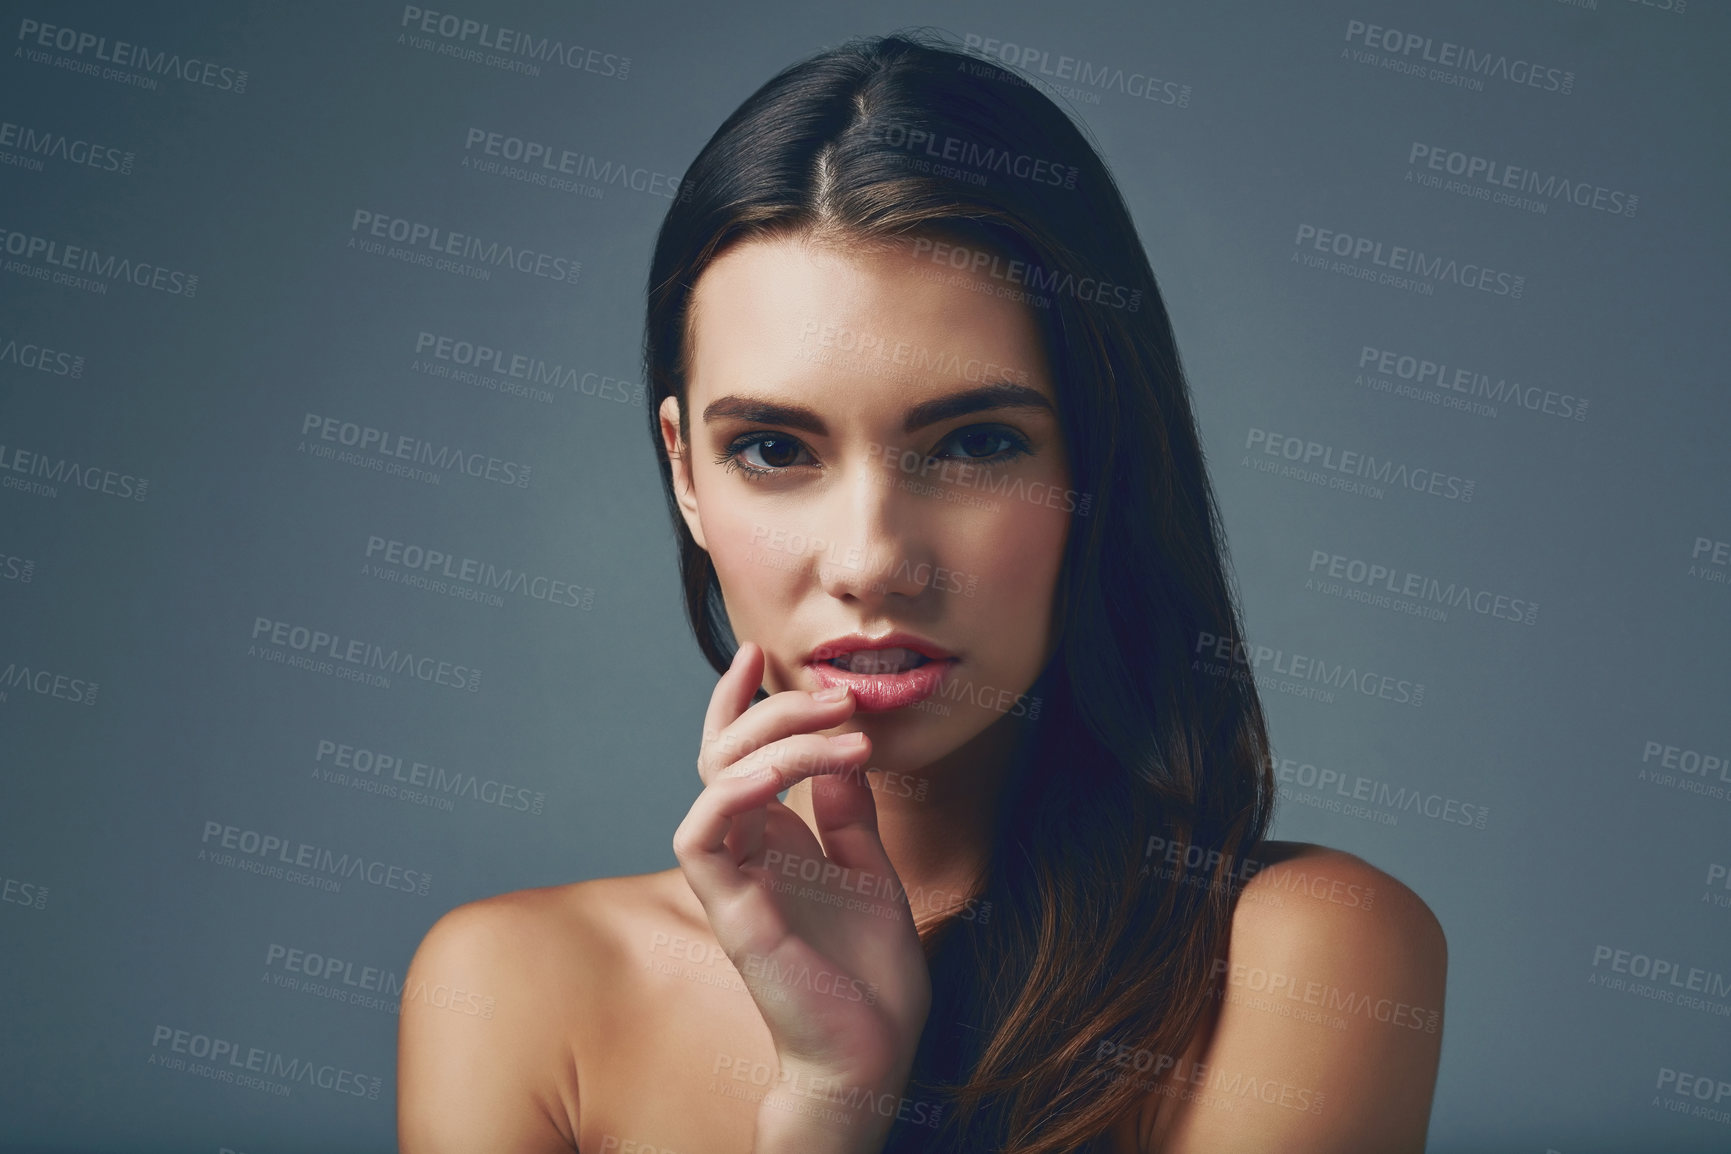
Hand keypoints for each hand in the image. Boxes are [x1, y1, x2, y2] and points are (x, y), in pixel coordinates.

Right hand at [673, 642, 931, 1111]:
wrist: (874, 1055)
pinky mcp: (731, 911)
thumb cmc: (871, 976)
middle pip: (723, 754)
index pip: (735, 755)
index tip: (762, 654)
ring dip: (769, 739)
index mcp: (771, 841)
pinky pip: (701, 836)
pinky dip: (732, 793)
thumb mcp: (871, 870)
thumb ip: (850, 813)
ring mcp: (733, 881)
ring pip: (712, 780)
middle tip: (836, 695)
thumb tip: (843, 750)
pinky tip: (782, 774)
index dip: (739, 702)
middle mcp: (743, 854)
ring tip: (834, 729)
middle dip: (774, 708)